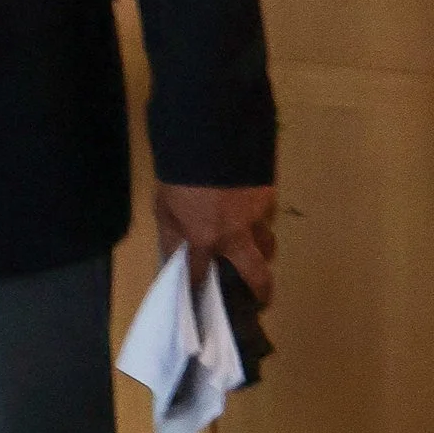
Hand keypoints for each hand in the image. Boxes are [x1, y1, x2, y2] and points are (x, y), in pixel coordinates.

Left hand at [154, 182, 276, 307]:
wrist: (210, 132)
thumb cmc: (179, 170)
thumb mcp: (163, 204)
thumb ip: (171, 233)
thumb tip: (172, 255)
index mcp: (204, 238)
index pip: (201, 276)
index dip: (198, 288)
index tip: (199, 300)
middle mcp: (236, 234)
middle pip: (256, 273)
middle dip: (261, 290)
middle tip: (261, 298)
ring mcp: (257, 213)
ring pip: (268, 241)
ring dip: (263, 248)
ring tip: (257, 248)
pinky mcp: (269, 192)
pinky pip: (268, 211)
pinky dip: (260, 214)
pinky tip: (251, 205)